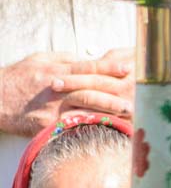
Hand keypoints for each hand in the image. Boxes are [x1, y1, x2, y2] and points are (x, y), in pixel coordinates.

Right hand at [0, 51, 132, 135]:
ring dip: (106, 111)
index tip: (128, 67)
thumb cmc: (19, 76)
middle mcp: (55, 88)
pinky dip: (87, 128)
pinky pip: (69, 127)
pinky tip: (104, 129)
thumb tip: (90, 58)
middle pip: (90, 89)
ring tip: (126, 113)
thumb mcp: (40, 60)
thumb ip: (66, 59)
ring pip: (82, 109)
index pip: (87, 67)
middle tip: (135, 96)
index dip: (109, 67)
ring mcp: (49, 108)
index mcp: (55, 70)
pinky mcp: (44, 125)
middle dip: (113, 93)